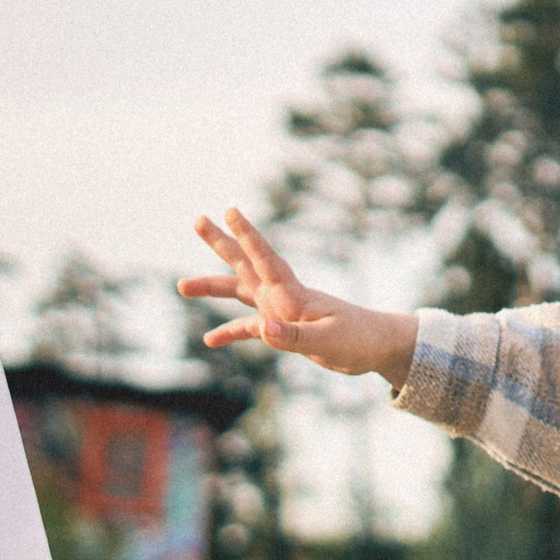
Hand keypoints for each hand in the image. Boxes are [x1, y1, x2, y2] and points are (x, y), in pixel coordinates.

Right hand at [176, 208, 419, 388]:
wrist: (376, 348)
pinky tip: (210, 339)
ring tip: (182, 286)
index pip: (266, 259)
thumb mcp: (327, 342)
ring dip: (213, 287)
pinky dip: (231, 332)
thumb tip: (262, 327)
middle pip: (245, 264)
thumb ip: (293, 337)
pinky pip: (250, 328)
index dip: (248, 236)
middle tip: (198, 220)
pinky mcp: (283, 328)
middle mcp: (282, 296)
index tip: (231, 211)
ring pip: (240, 292)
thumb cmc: (358, 341)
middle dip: (222, 243)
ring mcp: (281, 310)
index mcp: (293, 294)